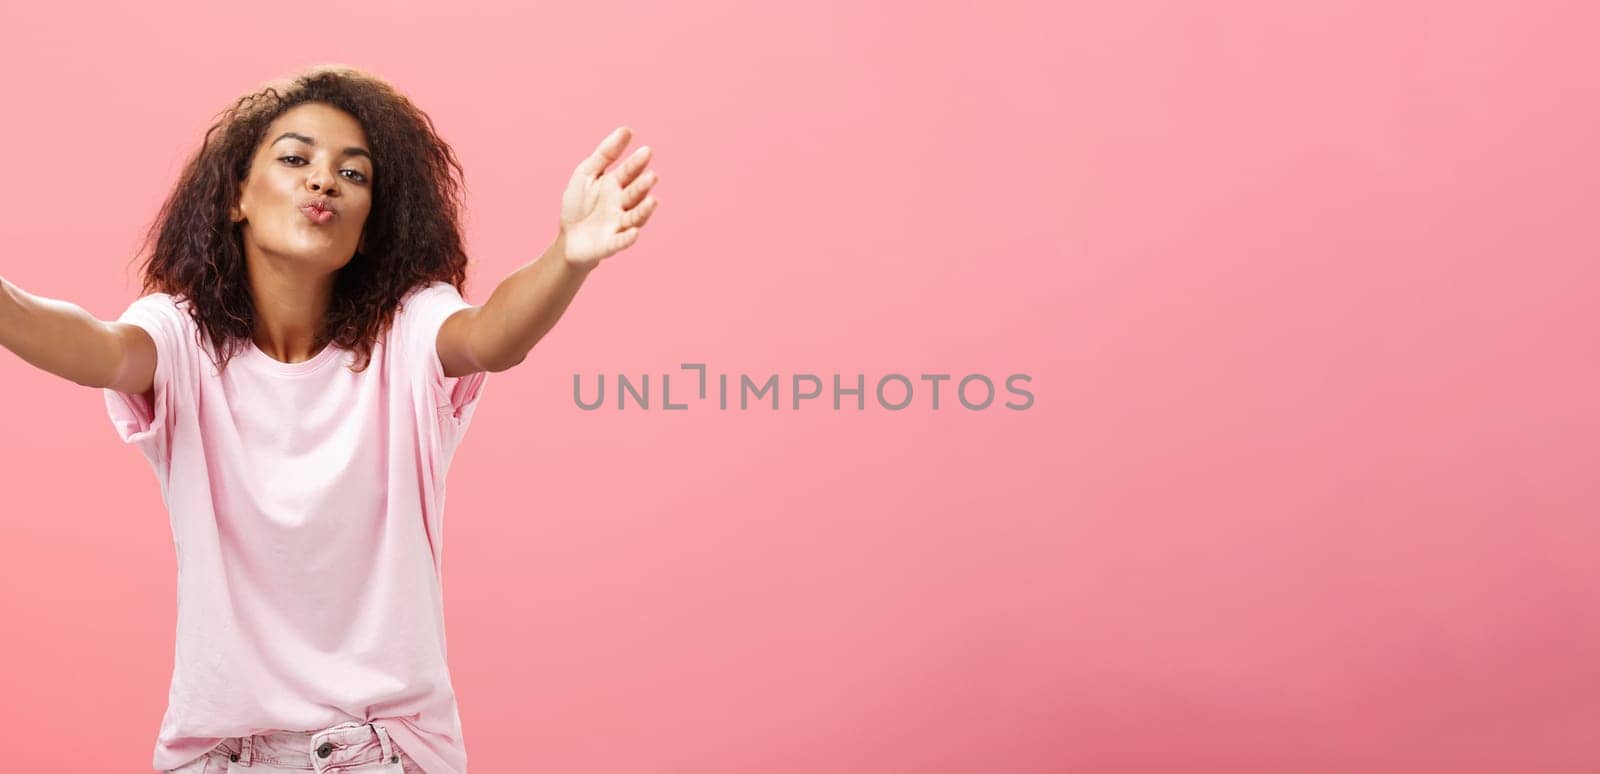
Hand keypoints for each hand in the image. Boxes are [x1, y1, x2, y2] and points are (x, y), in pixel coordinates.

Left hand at [559, 126, 659, 270]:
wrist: (568, 238)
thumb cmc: (578, 204)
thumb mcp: (587, 173)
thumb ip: (606, 153)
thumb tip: (627, 129)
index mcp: (616, 185)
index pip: (629, 171)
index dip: (637, 163)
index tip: (646, 151)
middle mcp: (622, 204)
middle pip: (635, 193)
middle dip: (643, 185)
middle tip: (651, 176)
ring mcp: (618, 224)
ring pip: (634, 216)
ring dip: (644, 210)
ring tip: (652, 201)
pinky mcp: (611, 244)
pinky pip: (621, 241)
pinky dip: (628, 238)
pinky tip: (633, 232)